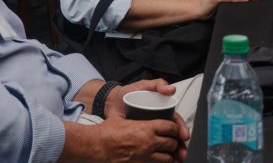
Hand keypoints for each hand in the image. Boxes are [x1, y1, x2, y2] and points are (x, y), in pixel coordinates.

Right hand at [64, 116, 184, 162]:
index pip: (171, 127)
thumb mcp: (123, 118)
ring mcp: (146, 157)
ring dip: (169, 155)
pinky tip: (158, 161)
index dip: (176, 128)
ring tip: (167, 153)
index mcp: (146, 128)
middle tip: (172, 141)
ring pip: (168, 158)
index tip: (174, 129)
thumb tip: (140, 115)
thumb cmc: (107, 133)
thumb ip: (136, 118)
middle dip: (174, 142)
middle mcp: (149, 143)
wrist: (97, 147)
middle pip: (172, 143)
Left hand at [104, 79, 189, 161]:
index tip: (184, 136)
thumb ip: (158, 84)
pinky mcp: (141, 138)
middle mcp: (158, 121)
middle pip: (172, 135)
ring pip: (164, 143)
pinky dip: (158, 155)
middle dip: (179, 145)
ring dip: (172, 152)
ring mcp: (150, 131)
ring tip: (176, 160)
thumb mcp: (144, 86)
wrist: (111, 102)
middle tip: (182, 153)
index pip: (175, 121)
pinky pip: (151, 147)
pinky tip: (162, 161)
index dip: (181, 129)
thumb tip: (171, 90)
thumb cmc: (128, 92)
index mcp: (162, 110)